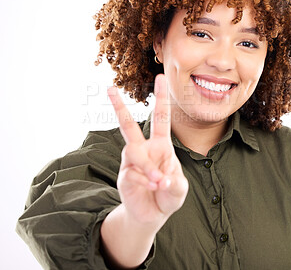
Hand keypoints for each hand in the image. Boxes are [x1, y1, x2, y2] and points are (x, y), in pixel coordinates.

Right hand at [107, 74, 188, 225]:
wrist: (153, 214)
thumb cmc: (168, 194)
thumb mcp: (179, 188)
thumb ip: (174, 182)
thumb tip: (159, 179)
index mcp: (160, 145)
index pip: (161, 118)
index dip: (160, 98)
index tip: (159, 78)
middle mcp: (143, 149)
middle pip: (128, 125)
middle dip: (119, 106)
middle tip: (110, 88)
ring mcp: (131, 162)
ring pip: (133, 152)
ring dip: (149, 168)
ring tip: (159, 182)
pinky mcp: (124, 176)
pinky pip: (132, 174)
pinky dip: (145, 183)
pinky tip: (151, 188)